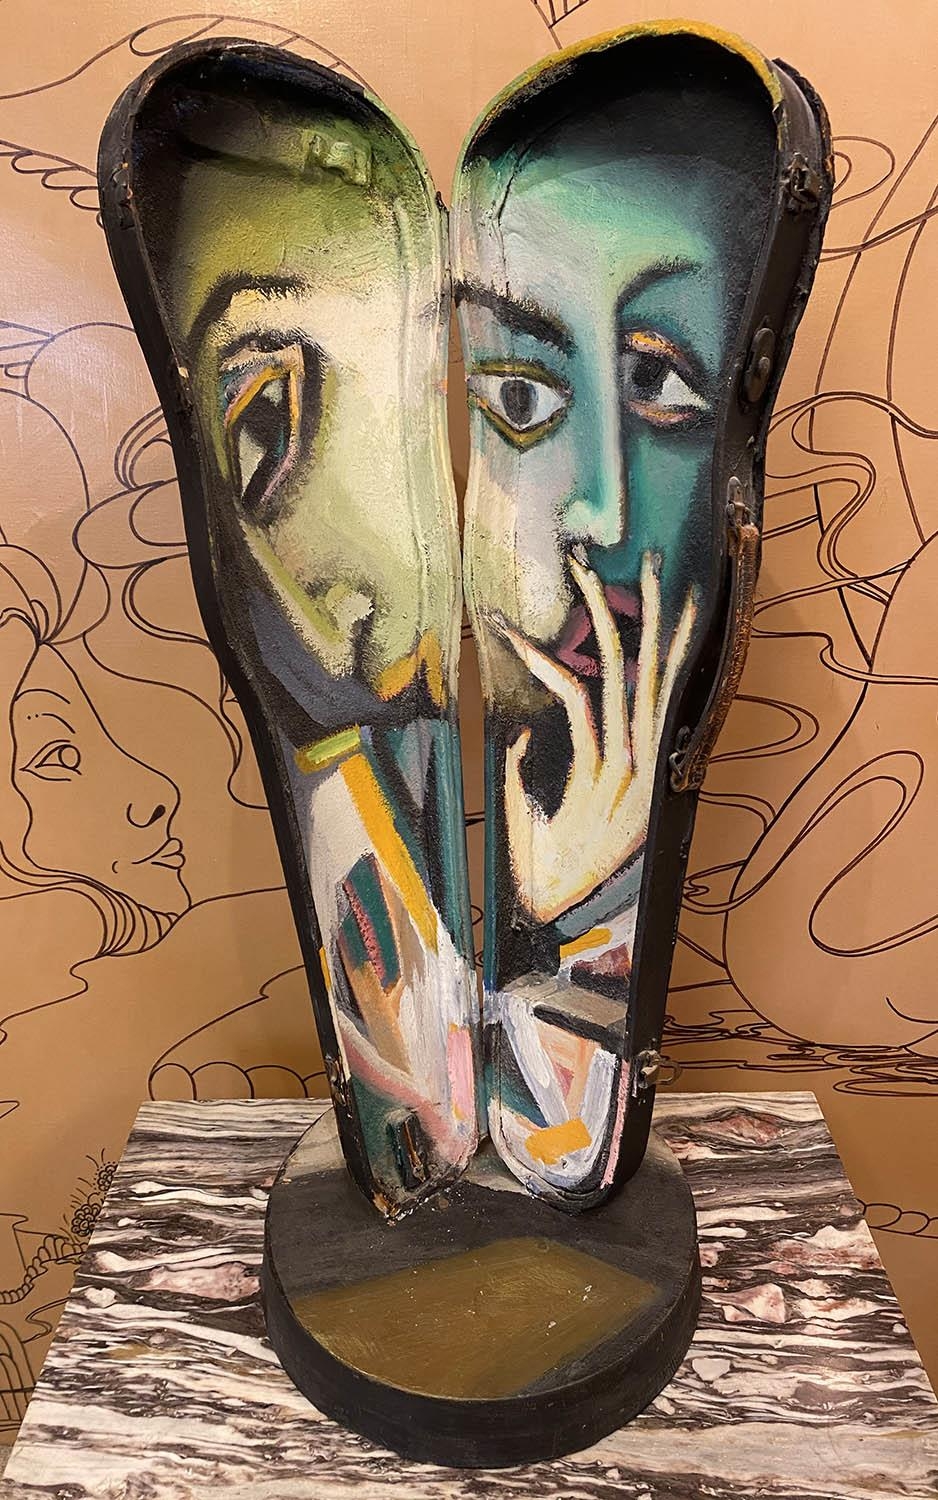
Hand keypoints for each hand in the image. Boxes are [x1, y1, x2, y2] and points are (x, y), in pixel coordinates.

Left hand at [492, 552, 695, 923]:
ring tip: (589, 570)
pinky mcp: (598, 776)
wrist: (551, 907)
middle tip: (640, 555)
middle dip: (645, 608)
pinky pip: (578, 707)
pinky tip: (529, 641)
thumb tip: (520, 736)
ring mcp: (622, 765)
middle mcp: (639, 757)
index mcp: (638, 763)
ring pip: (617, 675)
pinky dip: (552, 670)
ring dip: (603, 619)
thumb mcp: (543, 811)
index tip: (659, 593)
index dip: (664, 637)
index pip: (655, 684)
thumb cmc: (546, 867)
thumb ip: (531, 769)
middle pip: (646, 667)